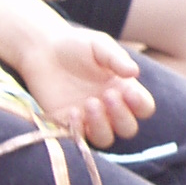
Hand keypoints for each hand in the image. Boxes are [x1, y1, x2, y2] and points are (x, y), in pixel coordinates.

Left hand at [15, 23, 153, 148]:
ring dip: (102, 125)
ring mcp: (89, 119)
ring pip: (105, 139)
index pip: (144, 108)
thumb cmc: (76, 45)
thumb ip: (116, 58)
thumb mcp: (99, 45)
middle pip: (128, 128)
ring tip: (90, 103)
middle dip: (121, 116)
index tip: (128, 91)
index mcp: (124, 89)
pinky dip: (78, 129)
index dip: (140, 104)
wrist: (42, 50)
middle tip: (107, 95)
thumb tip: (134, 73)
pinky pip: (78, 138)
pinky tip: (72, 111)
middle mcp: (110, 108)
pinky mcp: (67, 124)